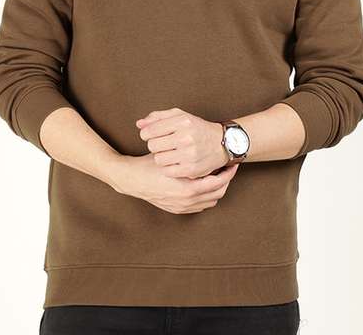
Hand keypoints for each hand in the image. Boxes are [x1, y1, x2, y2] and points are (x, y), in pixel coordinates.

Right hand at [116, 152, 238, 213]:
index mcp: (187, 189)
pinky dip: (206, 196)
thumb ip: (190, 157)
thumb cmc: (149, 165)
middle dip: (225, 181)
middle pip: (218, 194)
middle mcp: (187, 201)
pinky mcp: (176, 209)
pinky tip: (203, 184)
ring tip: (217, 175)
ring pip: (210, 201)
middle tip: (227, 168)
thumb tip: (211, 153)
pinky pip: (199, 206)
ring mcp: (181, 207)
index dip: (228, 173)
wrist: (130, 179)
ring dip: (216, 189)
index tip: (231, 163)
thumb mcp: (172, 157)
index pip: (218, 183)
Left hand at [135, 107, 230, 178]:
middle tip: (162, 144)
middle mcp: (186, 137)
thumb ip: (157, 117)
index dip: (146, 134)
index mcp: (182, 121)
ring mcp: (189, 154)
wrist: (222, 143)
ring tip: (169, 153)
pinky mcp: (191, 169)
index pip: (150, 131)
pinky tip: (175, 161)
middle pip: (152, 146)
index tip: (151, 135)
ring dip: (161, 157)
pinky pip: (168, 170)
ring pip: (158, 159)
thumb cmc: (196, 128)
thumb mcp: (180, 116)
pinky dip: (168, 167)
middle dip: (154, 145)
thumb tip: (139, 124)